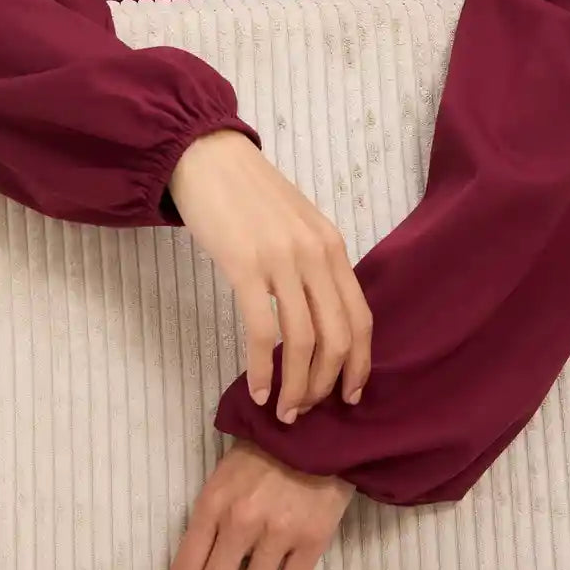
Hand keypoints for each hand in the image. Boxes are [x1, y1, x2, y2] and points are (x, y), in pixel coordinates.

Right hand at [169, 129, 371, 423]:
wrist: (208, 158)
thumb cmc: (250, 193)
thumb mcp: (297, 223)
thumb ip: (315, 263)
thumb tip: (322, 317)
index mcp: (332, 245)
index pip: (360, 318)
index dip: (359, 365)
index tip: (348, 396)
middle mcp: (315, 254)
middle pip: (337, 337)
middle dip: (325, 385)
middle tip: (307, 410)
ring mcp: (281, 259)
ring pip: (301, 341)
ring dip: (295, 387)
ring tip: (283, 411)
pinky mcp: (244, 265)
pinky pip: (262, 331)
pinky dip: (262, 369)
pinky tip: (257, 390)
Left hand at [169, 438, 355, 569]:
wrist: (315, 428)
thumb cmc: (264, 451)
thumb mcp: (224, 478)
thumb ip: (212, 521)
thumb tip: (204, 564)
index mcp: (214, 504)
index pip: (187, 565)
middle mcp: (241, 523)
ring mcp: (277, 535)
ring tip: (252, 568)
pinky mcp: (311, 542)